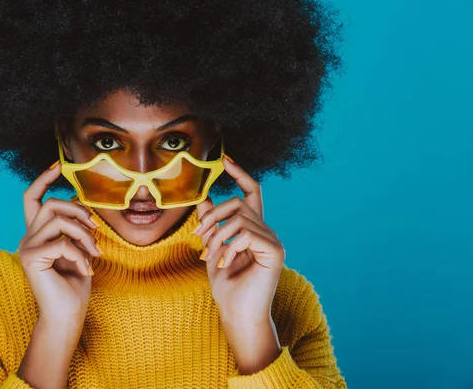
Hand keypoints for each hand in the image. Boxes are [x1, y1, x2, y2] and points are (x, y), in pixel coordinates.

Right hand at [18, 160, 101, 323]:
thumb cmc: (75, 284)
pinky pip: (61, 243)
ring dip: (83, 234)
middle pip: (51, 204)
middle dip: (78, 210)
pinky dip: (79, 255)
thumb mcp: (80, 248)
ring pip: (58, 220)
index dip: (44, 179)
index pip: (33, 198)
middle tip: (96, 229)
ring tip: (94, 253)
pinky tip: (86, 270)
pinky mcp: (29, 258)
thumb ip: (76, 227)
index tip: (59, 165)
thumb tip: (80, 200)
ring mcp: (26, 247)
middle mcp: (28, 237)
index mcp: (39, 233)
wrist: (68, 315)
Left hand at [194, 155, 285, 324]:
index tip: (225, 160)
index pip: (251, 193)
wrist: (236, 312)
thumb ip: (211, 224)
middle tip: (198, 237)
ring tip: (209, 256)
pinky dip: (230, 247)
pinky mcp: (275, 251)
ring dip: (217, 237)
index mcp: (252, 228)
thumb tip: (204, 198)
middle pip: (238, 203)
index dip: (240, 174)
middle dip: (213, 216)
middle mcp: (266, 230)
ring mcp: (273, 240)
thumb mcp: (212, 248)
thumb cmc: (226, 285)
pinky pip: (246, 234)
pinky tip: (226, 263)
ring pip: (239, 218)